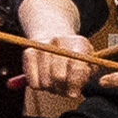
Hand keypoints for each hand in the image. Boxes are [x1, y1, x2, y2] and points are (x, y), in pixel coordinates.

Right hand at [6, 0, 89, 117]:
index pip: (78, 67)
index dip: (78, 83)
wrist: (52, 27)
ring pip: (45, 81)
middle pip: (60, 78)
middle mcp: (59, 41)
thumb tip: (87, 90)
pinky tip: (42, 78)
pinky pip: (31, 79)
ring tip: (55, 82)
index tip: (77, 90)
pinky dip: (37, 83)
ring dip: (51, 87)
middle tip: (66, 90)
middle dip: (64, 88)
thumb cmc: (74, 51)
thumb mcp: (89, 60)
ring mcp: (42, 46)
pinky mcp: (28, 52)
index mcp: (80, 43)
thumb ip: (89, 76)